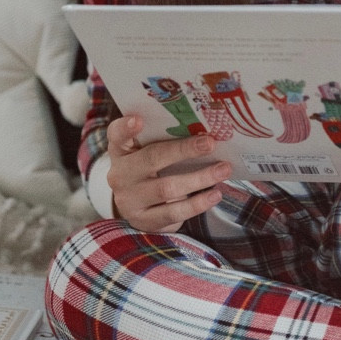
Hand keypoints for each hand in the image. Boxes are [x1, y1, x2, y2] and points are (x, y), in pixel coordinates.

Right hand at [106, 113, 231, 231]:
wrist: (141, 209)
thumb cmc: (152, 171)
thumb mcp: (150, 153)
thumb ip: (166, 141)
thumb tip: (206, 133)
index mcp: (121, 150)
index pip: (116, 135)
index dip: (125, 127)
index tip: (139, 119)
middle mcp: (120, 174)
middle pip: (151, 159)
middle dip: (183, 150)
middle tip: (210, 143)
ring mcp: (129, 200)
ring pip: (166, 188)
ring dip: (200, 178)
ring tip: (223, 170)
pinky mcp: (144, 220)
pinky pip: (173, 212)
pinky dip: (197, 203)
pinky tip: (215, 195)